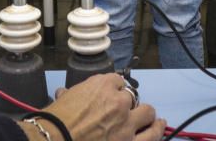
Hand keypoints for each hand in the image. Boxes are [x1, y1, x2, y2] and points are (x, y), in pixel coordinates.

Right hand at [23, 73, 163, 140]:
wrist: (56, 139)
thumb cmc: (56, 121)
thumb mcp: (63, 100)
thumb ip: (71, 95)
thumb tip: (65, 94)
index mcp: (102, 85)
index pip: (116, 80)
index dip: (114, 88)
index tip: (111, 93)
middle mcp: (118, 101)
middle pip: (132, 96)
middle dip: (128, 101)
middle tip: (122, 110)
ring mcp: (127, 123)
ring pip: (147, 112)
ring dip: (147, 113)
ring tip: (149, 116)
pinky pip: (151, 135)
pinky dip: (157, 129)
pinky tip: (159, 125)